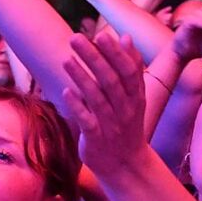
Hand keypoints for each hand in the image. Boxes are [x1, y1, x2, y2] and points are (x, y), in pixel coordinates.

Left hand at [62, 33, 146, 182]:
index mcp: (135, 96)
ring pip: (97, 99)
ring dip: (82, 78)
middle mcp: (125, 109)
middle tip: (76, 38)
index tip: (102, 35)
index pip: (128, 71)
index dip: (115, 53)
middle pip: (111, 81)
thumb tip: (125, 36)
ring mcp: (111, 125)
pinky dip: (77, 107)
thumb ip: (131, 66)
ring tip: (66, 59)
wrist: (126, 165)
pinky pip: (87, 121)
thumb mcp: (135, 96)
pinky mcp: (96, 139)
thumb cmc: (126, 123)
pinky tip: (66, 92)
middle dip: (94, 59)